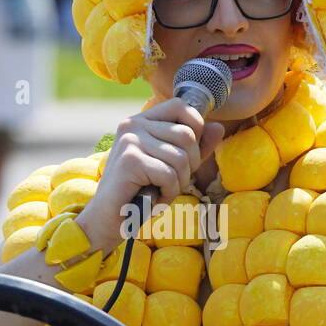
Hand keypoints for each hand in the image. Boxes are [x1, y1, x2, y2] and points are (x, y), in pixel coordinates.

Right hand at [76, 96, 224, 253]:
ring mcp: (130, 140)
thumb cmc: (140, 191)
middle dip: (189, 165)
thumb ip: (195, 147)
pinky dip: (168, 193)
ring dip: (178, 183)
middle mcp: (133, 124)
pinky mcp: (130, 161)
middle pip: (187, 135)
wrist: (108, 219)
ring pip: (181, 157)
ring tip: (160, 191)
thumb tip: (218, 127)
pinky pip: (169, 175)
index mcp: (142, 120)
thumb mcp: (172, 165)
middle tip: (171, 182)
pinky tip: (154, 199)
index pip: (181, 106)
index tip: (187, 154)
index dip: (196, 128)